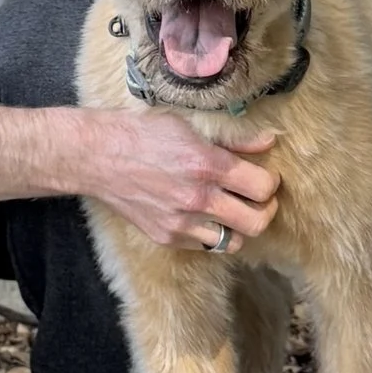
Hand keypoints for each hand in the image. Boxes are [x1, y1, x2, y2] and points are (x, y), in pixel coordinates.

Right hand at [79, 114, 279, 251]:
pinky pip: (207, 245)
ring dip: (240, 225)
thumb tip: (268, 142)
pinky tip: (208, 216)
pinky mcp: (168, 237)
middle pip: (257, 221)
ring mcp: (182, 222)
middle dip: (266, 209)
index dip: (271, 182)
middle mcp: (197, 198)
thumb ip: (233, 140)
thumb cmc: (145, 134)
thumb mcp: (191, 127)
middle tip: (260, 199)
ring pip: (235, 240)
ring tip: (234, 209)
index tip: (264, 177)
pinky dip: (214, 233)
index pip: (263, 187)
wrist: (101, 157)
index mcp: (207, 165)